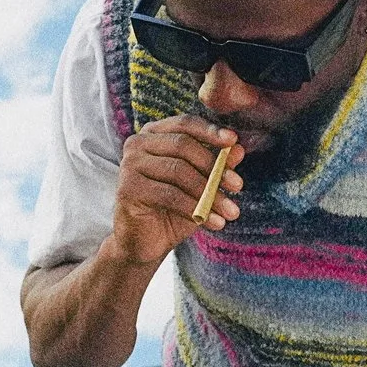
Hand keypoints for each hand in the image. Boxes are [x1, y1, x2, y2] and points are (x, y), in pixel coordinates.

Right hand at [110, 115, 240, 265]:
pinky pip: (170, 194)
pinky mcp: (128, 188)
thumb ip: (216, 167)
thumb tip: (238, 149)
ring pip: (179, 171)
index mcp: (154, 134)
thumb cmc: (172, 210)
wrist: (145, 243)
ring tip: (230, 212)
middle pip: (183, 145)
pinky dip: (195, 208)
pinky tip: (212, 222)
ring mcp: (130, 164)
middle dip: (215, 166)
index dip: (210, 131)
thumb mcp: (200, 186)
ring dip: (209, 193)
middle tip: (238, 186)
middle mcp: (138, 143)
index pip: (184, 123)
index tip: (233, 141)